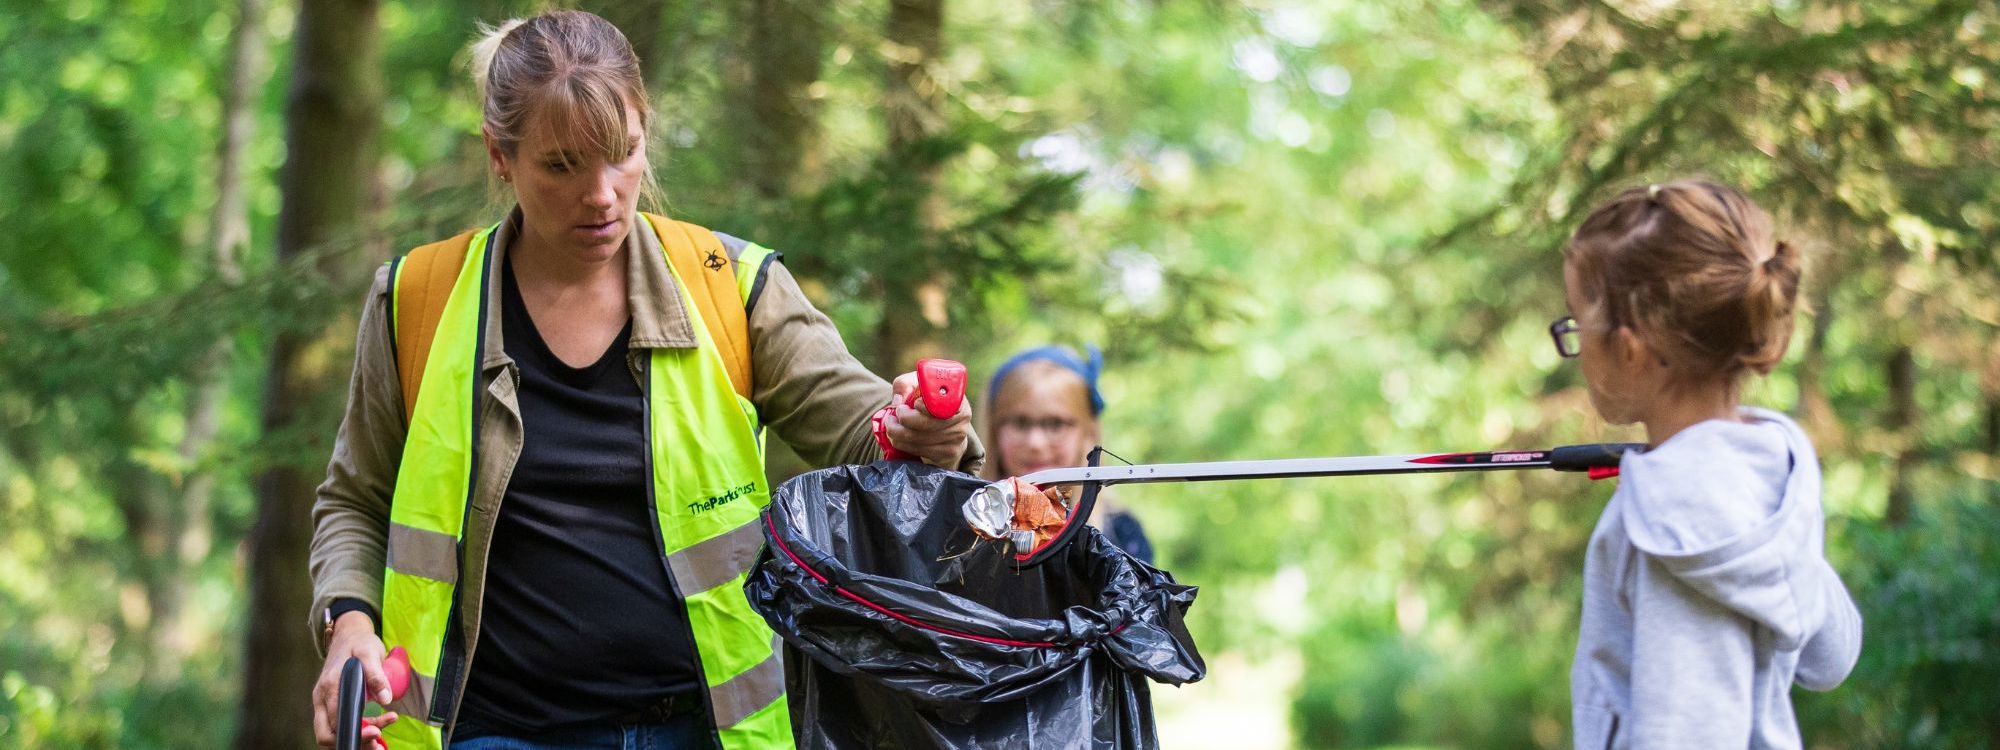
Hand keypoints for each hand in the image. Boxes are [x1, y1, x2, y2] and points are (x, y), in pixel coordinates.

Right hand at [312, 611, 399, 747]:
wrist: (349, 635)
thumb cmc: (359, 642)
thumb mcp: (369, 652)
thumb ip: (376, 675)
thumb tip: (385, 699)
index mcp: (329, 687)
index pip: (335, 722)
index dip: (355, 732)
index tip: (376, 731)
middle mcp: (322, 698)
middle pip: (329, 734)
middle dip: (355, 740)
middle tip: (379, 740)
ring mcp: (324, 703)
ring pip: (335, 732)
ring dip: (359, 737)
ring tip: (383, 734)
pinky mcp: (332, 704)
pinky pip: (341, 724)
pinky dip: (358, 730)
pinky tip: (378, 726)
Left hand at [886, 370, 972, 468]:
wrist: (942, 426)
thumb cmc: (928, 401)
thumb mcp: (917, 386)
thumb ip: (905, 385)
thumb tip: (898, 402)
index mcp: (958, 398)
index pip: (943, 403)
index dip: (925, 406)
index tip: (913, 403)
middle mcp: (962, 419)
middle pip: (928, 424)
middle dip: (903, 419)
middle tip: (893, 415)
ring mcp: (957, 439)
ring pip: (919, 439)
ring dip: (897, 433)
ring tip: (891, 425)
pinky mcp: (948, 455)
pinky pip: (918, 451)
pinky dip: (902, 444)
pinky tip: (898, 438)